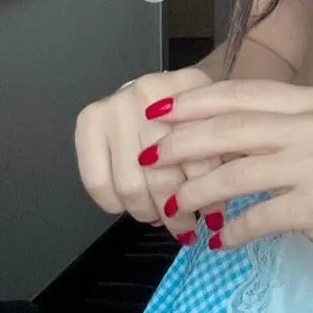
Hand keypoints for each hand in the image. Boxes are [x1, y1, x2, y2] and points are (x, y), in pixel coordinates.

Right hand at [75, 67, 221, 245]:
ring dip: (146, 211)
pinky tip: (130, 205)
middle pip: (163, 171)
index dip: (208, 192)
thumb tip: (217, 214)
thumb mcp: (217, 120)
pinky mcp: (88, 120)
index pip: (201, 153)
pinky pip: (97, 181)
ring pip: (130, 182)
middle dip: (176, 210)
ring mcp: (116, 104)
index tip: (214, 216)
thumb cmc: (191, 110)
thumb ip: (224, 154)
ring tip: (160, 219)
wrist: (158, 90)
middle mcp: (150, 90)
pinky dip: (115, 204)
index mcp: (190, 84)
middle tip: (186, 228)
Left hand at [141, 80, 312, 266]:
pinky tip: (220, 239)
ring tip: (174, 202)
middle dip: (184, 142)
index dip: (197, 102)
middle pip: (234, 128)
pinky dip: (232, 230)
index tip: (159, 113)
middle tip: (151, 157)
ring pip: (239, 172)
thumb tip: (208, 132)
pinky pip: (259, 216)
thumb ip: (276, 128)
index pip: (244, 93)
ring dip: (198, 190)